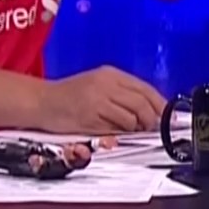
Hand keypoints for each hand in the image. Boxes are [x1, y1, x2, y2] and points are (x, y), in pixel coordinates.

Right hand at [33, 66, 166, 133]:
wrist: (40, 101)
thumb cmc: (69, 96)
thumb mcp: (97, 85)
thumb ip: (121, 94)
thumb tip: (150, 110)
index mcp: (110, 74)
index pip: (145, 88)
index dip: (160, 104)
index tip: (167, 116)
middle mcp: (106, 84)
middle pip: (142, 103)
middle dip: (152, 119)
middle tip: (152, 128)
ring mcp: (98, 99)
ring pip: (132, 116)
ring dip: (137, 128)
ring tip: (134, 132)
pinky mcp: (89, 116)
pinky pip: (115, 127)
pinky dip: (122, 133)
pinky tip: (118, 134)